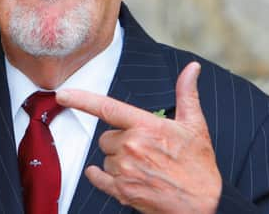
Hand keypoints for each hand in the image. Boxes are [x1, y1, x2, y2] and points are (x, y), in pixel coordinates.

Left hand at [56, 62, 221, 213]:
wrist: (206, 205)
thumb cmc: (199, 165)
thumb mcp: (195, 125)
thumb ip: (186, 93)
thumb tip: (192, 68)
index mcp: (146, 126)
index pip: (106, 107)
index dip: (81, 99)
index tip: (62, 94)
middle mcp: (131, 146)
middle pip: (106, 136)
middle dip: (120, 141)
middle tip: (144, 149)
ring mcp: (125, 170)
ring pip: (105, 157)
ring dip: (118, 160)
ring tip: (143, 166)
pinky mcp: (122, 191)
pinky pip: (97, 177)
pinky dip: (101, 176)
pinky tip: (118, 177)